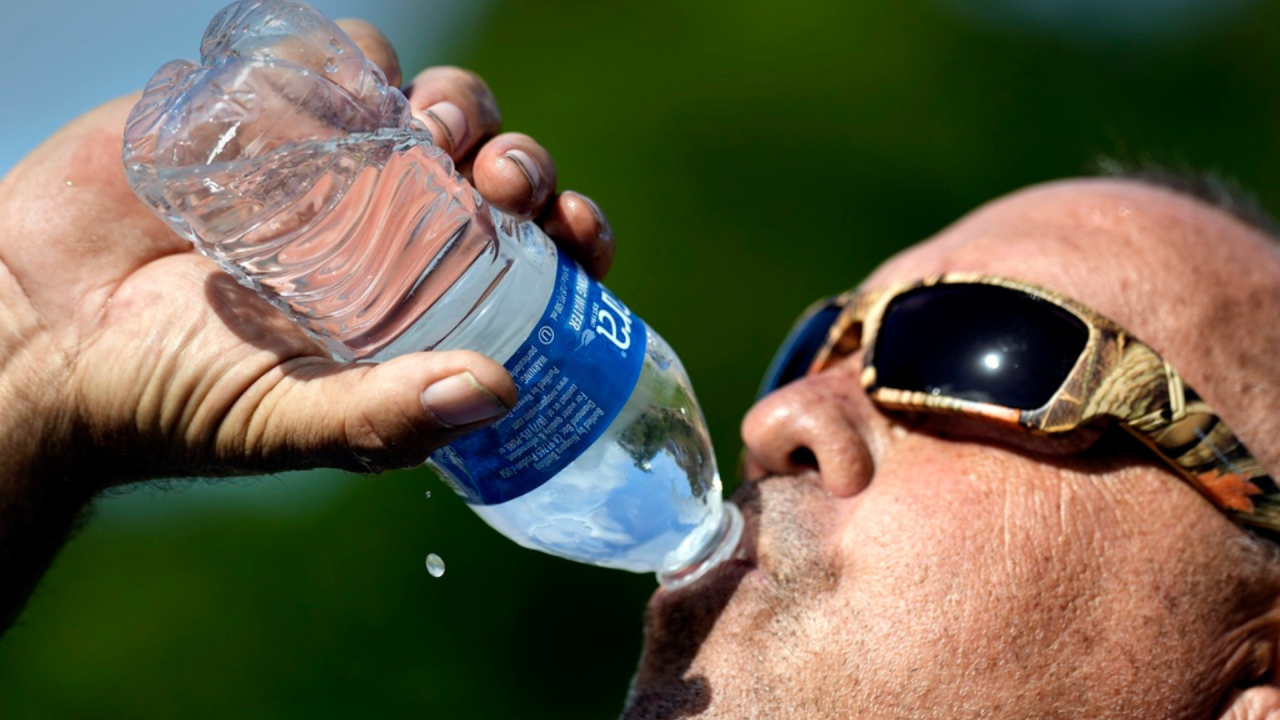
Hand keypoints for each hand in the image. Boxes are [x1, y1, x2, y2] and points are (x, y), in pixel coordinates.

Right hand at [0, 20, 612, 623]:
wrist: (42, 336)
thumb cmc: (172, 399)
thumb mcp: (289, 423)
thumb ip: (386, 417)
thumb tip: (502, 393)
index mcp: (419, 303)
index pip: (529, 257)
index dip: (568, 232)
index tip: (577, 230)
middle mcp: (390, 229)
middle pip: (493, 169)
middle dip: (520, 161)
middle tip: (503, 178)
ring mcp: (329, 167)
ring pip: (432, 104)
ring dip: (457, 103)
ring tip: (433, 131)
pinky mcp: (262, 114)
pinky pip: (337, 60)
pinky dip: (358, 60)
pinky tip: (350, 92)